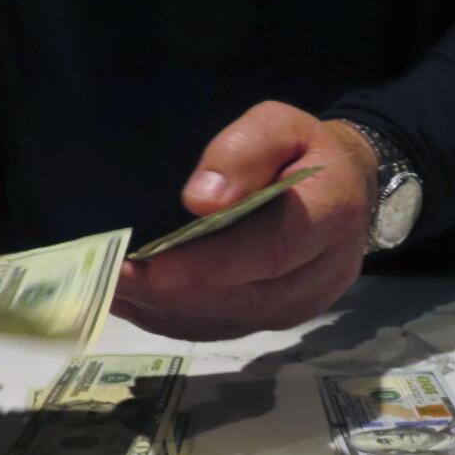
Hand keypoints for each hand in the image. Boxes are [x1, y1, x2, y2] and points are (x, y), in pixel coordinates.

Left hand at [112, 101, 377, 339]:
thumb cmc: (303, 150)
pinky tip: (132, 301)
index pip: (271, 250)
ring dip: (165, 311)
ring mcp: (300, 305)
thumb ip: (246, 151)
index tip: (156, 267)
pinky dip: (172, 319)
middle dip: (173, 294)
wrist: (343, 188)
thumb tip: (202, 200)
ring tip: (111, 289)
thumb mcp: (279, 125)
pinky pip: (220, 329)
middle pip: (244, 298)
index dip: (213, 265)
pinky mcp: (275, 320)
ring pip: (228, 321)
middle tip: (112, 278)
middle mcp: (323, 273)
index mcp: (331, 215)